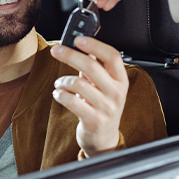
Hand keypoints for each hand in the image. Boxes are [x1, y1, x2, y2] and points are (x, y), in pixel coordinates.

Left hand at [50, 36, 127, 156]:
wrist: (104, 139)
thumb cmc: (102, 108)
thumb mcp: (104, 86)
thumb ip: (96, 67)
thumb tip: (84, 46)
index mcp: (121, 80)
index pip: (112, 56)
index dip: (95, 45)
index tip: (78, 39)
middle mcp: (116, 93)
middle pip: (92, 66)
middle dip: (70, 55)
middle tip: (57, 51)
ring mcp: (106, 108)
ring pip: (79, 84)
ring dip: (63, 80)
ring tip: (60, 83)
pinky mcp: (94, 120)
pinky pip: (72, 101)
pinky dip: (60, 94)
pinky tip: (59, 94)